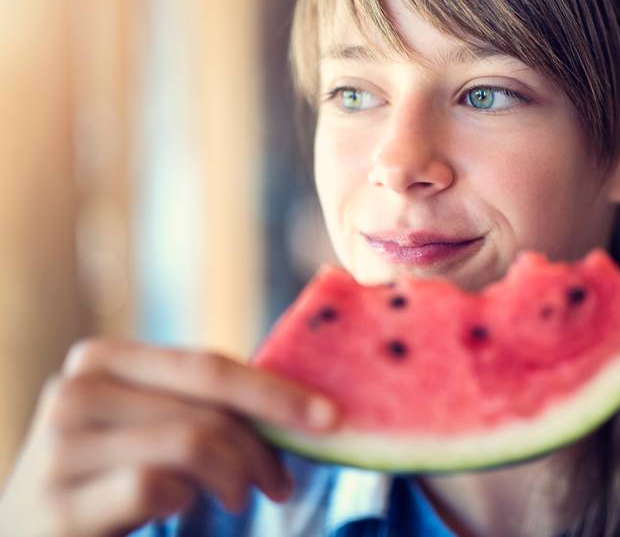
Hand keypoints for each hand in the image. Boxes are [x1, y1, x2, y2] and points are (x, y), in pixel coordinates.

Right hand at [0, 338, 336, 536]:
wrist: (26, 536)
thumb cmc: (107, 476)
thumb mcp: (150, 425)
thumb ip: (201, 404)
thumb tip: (302, 402)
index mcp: (102, 358)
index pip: (208, 365)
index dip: (275, 391)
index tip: (331, 416)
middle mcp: (74, 390)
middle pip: (206, 409)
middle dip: (261, 447)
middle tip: (281, 483)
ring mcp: (57, 446)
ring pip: (190, 444)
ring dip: (235, 477)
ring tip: (239, 498)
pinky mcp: (55, 503)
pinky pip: (155, 487)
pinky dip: (184, 500)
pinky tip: (178, 507)